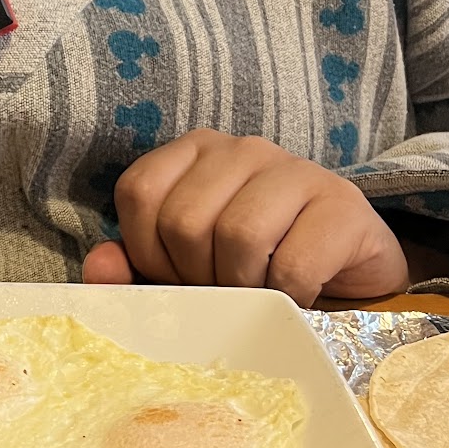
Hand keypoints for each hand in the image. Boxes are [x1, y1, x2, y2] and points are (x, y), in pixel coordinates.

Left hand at [82, 131, 409, 306]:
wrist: (348, 279)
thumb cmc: (257, 271)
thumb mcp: (187, 272)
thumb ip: (135, 269)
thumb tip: (100, 264)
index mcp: (195, 153)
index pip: (140, 192)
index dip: (148, 251)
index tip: (179, 277)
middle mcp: (243, 149)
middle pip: (185, 219)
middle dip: (197, 276)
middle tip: (225, 290)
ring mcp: (297, 169)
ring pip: (239, 236)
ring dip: (244, 286)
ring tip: (260, 292)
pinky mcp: (342, 205)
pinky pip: (292, 265)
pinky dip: (288, 298)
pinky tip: (297, 295)